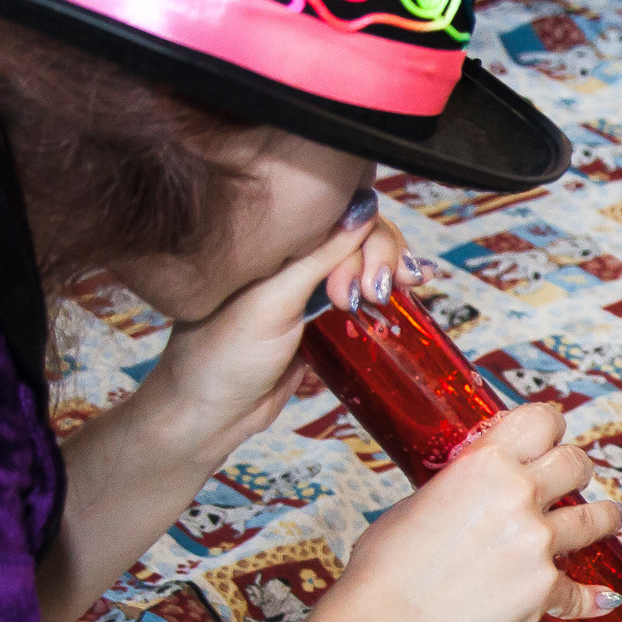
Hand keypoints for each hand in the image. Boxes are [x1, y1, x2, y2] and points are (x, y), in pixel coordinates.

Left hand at [121, 197, 408, 474]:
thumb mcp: (274, 300)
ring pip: (364, 266)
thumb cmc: (226, 353)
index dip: (367, 238)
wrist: (212, 412)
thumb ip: (319, 256)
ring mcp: (312, 290)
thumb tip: (363, 209)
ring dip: (390, 273)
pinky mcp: (323, 321)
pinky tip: (410, 292)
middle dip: (380, 259)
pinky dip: (386, 295)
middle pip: (360, 237)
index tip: (365, 283)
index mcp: (278, 242)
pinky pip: (361, 299)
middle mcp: (296, 260)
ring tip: (401, 292)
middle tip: (372, 297)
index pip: (340, 215)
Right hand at [316, 400, 621, 621]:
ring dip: (605, 517)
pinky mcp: (543, 587)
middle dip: (578, 468)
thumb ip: (460, 488)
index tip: (553, 434)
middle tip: (578, 476)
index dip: (551, 426)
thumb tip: (472, 491)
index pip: (540, 421)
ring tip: (611, 517)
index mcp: (484, 463)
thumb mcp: (418, 500)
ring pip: (596, 518)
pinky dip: (589, 599)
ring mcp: (536, 541)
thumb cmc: (387, 565)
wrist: (389, 619)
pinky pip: (579, 592)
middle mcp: (518, 494)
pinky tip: (601, 599)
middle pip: (576, 463)